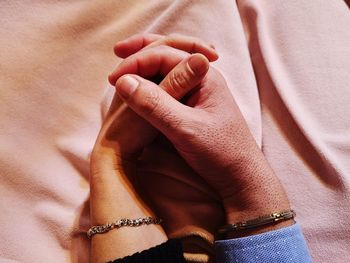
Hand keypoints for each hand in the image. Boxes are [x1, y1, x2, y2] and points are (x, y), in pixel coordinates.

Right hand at [93, 34, 216, 163]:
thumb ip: (155, 104)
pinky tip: (142, 85)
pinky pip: (169, 85)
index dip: (136, 63)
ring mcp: (197, 91)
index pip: (164, 55)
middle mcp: (201, 78)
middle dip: (142, 49)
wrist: (240, 176)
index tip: (113, 79)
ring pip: (168, 67)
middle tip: (118, 50)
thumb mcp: (185, 128)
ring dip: (147, 62)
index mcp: (204, 75)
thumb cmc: (221, 152)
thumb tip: (124, 81)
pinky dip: (152, 80)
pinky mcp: (192, 106)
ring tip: (126, 62)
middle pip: (169, 51)